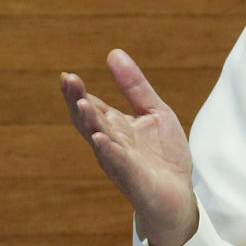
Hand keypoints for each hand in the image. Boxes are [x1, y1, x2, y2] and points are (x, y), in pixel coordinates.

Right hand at [61, 49, 197, 245]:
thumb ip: (135, 86)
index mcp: (115, 126)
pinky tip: (100, 140)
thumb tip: (113, 52)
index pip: (91, 105)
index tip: (67, 76)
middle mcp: (111, 142)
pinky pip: (119, 162)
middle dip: (78, 101)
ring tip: (82, 104)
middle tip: (68, 81)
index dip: (79, 92)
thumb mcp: (155, 111)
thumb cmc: (163, 155)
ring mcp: (120, 160)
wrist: (178, 194)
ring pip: (100, 139)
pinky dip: (109, 151)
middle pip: (89, 119)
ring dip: (90, 122)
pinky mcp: (134, 177)